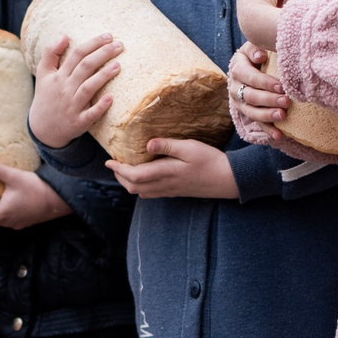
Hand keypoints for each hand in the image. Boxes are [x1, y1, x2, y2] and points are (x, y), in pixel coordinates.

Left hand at [0, 161, 72, 230]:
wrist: (59, 199)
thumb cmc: (36, 189)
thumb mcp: (14, 176)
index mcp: (1, 214)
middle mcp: (8, 222)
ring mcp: (18, 223)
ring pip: (0, 221)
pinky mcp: (26, 221)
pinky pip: (10, 220)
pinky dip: (5, 212)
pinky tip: (7, 200)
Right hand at [29, 33, 116, 148]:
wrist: (43, 128)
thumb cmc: (47, 97)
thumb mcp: (43, 74)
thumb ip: (50, 53)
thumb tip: (64, 35)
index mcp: (58, 76)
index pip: (77, 54)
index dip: (93, 43)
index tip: (108, 36)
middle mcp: (65, 89)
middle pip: (85, 67)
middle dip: (102, 54)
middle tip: (119, 45)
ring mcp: (72, 106)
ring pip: (88, 88)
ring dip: (103, 76)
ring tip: (118, 65)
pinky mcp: (79, 122)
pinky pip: (90, 114)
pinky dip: (100, 106)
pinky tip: (111, 98)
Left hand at [111, 137, 238, 200]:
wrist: (228, 179)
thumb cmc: (210, 160)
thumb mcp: (190, 147)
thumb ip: (168, 146)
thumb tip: (147, 144)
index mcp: (166, 173)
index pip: (135, 175)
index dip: (119, 170)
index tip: (109, 161)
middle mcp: (165, 185)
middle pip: (134, 187)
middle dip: (120, 178)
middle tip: (114, 165)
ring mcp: (170, 191)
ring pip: (141, 192)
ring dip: (129, 183)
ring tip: (124, 170)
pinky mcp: (176, 192)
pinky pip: (152, 193)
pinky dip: (141, 186)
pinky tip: (144, 176)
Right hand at [228, 43, 287, 145]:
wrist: (249, 66)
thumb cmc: (257, 54)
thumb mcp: (253, 46)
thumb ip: (255, 47)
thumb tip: (260, 56)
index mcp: (238, 69)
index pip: (250, 77)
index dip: (265, 83)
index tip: (281, 86)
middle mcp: (235, 87)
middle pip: (251, 96)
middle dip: (269, 100)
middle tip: (287, 101)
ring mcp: (240, 103)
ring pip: (252, 112)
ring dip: (268, 115)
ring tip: (283, 116)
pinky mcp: (248, 113)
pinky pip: (257, 124)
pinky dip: (268, 130)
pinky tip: (279, 135)